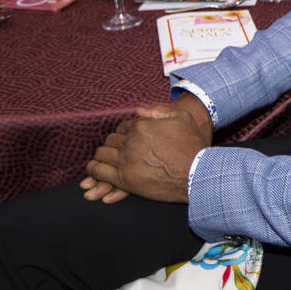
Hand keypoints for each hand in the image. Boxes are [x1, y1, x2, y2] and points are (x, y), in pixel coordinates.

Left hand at [83, 104, 211, 203]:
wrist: (197, 173)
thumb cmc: (192, 146)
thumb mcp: (181, 119)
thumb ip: (159, 111)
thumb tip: (138, 110)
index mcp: (142, 126)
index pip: (123, 126)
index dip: (125, 133)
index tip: (128, 140)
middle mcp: (131, 141)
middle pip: (111, 139)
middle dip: (113, 144)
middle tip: (117, 150)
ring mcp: (126, 160)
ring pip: (102, 154)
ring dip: (102, 155)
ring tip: (103, 159)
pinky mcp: (124, 179)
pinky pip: (99, 171)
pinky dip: (94, 169)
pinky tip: (95, 169)